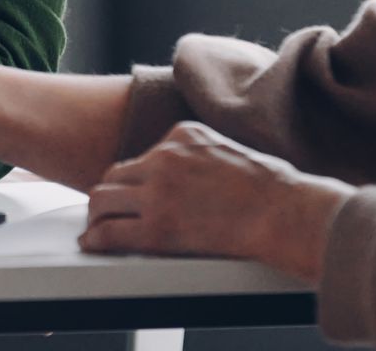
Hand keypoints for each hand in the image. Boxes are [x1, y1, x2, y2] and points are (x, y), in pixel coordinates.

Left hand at [79, 121, 350, 281]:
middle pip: (114, 174)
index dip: (137, 178)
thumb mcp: (228, 148)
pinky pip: (110, 232)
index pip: (143, 154)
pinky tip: (92, 242)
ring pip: (102, 198)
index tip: (134, 191)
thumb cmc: (271, 187)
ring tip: (97, 226)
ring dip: (98, 213)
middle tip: (108, 210)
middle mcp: (163, 158)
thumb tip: (190, 173)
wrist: (283, 212)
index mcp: (181, 134)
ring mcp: (157, 193)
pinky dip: (95, 238)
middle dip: (111, 193)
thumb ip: (199, 154)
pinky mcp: (157, 228)